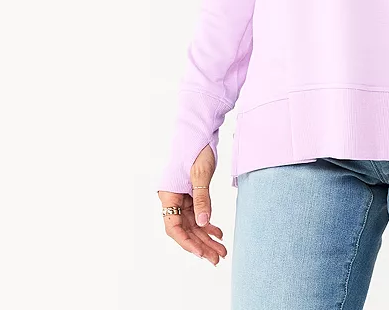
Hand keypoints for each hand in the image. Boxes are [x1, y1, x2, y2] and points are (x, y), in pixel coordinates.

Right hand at [158, 144, 226, 265]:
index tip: (201, 253)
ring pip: (193, 223)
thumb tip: (203, 224)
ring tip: (221, 250)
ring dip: (206, 237)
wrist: (199, 130)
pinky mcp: (192, 192)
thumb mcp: (200, 174)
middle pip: (185, 228)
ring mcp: (182, 196)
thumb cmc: (196, 148)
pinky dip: (208, 223)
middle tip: (217, 258)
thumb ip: (201, 199)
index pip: (174, 226)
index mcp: (168, 194)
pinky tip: (218, 233)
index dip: (187, 242)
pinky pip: (198, 213)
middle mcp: (172, 198)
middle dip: (201, 244)